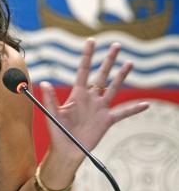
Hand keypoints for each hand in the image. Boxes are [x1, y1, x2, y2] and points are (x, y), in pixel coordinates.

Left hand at [39, 38, 148, 164]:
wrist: (67, 149)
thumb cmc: (57, 131)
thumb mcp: (52, 114)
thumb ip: (50, 99)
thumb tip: (44, 83)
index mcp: (77, 93)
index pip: (83, 70)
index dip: (87, 56)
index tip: (91, 41)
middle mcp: (90, 98)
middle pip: (101, 75)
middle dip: (109, 60)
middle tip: (117, 45)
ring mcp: (100, 108)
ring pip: (113, 88)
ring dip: (122, 76)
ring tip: (130, 63)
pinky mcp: (107, 120)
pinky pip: (123, 113)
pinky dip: (134, 109)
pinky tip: (146, 104)